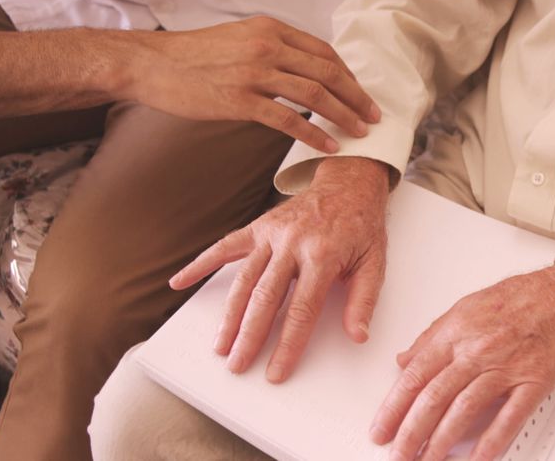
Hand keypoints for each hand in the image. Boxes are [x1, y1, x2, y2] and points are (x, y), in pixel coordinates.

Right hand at [122, 16, 380, 152]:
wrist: (150, 64)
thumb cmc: (192, 55)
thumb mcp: (238, 37)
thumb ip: (271, 48)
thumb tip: (302, 69)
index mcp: (271, 29)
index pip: (324, 52)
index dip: (348, 76)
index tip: (361, 94)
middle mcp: (268, 46)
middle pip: (328, 72)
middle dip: (356, 97)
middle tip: (374, 116)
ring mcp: (255, 72)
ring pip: (315, 95)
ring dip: (344, 116)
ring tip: (360, 133)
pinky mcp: (240, 99)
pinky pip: (289, 119)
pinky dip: (314, 134)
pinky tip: (328, 146)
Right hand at [169, 157, 390, 381]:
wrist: (348, 184)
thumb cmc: (361, 226)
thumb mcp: (374, 262)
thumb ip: (364, 300)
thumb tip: (358, 335)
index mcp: (322, 255)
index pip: (303, 309)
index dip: (288, 344)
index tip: (276, 370)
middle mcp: (292, 244)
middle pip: (266, 298)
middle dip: (250, 336)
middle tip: (238, 364)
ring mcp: (272, 234)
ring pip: (244, 279)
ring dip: (229, 315)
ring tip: (220, 345)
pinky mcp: (259, 226)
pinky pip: (226, 246)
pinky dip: (201, 264)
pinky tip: (180, 281)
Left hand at [370, 264, 554, 460]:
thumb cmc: (516, 300)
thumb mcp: (463, 308)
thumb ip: (431, 337)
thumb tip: (404, 360)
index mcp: (456, 334)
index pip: (415, 377)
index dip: (394, 407)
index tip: (381, 429)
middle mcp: (477, 352)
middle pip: (434, 398)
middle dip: (411, 433)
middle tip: (397, 454)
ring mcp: (505, 369)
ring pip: (464, 410)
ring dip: (441, 442)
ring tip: (427, 460)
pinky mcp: (532, 383)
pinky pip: (509, 418)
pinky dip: (491, 442)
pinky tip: (476, 459)